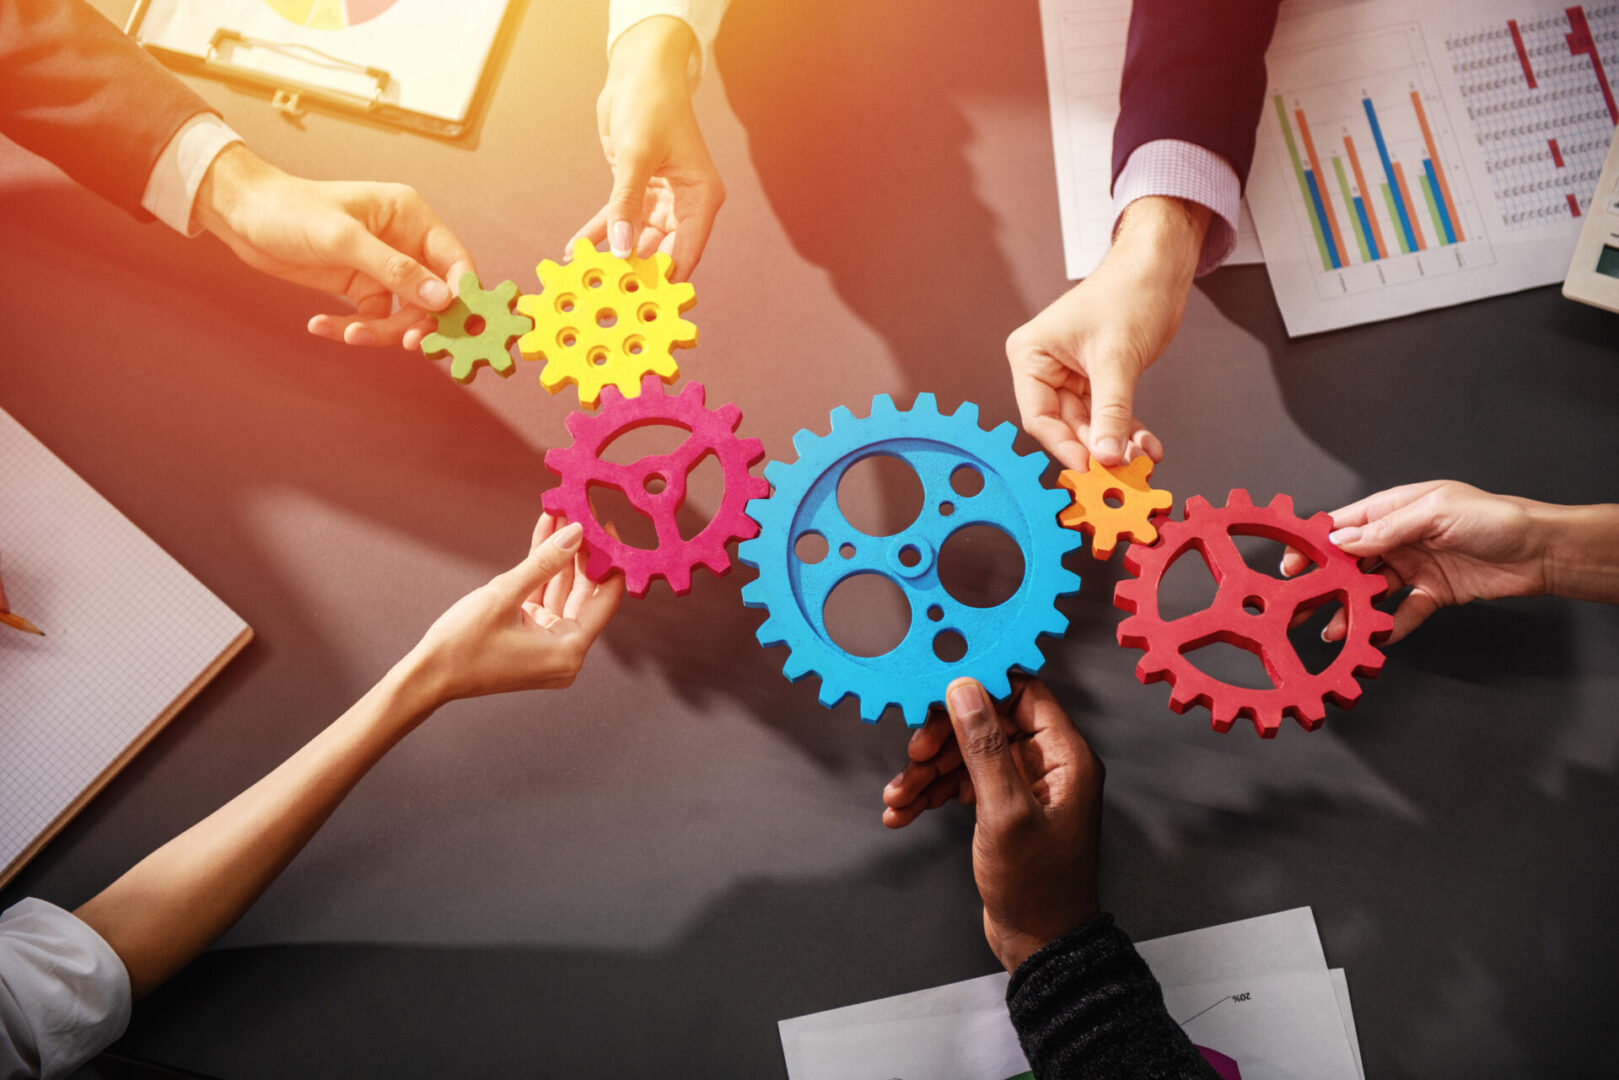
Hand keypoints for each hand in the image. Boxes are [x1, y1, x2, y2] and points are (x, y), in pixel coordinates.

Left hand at [194, 144, 473, 348]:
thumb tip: (442, 299)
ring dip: (381, 331)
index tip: (457, 325)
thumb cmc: (291, 210)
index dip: (461, 294)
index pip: (455, 260)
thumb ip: (395, 270)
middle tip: (409, 345)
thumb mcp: (344, 239)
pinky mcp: (361, 287)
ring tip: (349, 335)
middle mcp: (404, 242)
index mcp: (411, 217)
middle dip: (418, 322)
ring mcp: (384, 268)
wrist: (242, 216)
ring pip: (403, 314)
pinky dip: (352, 328)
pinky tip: (321, 325)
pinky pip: (373, 319)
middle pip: (433, 296)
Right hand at [403, 515, 624, 702]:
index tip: (609, 528)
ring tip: (562, 514)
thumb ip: (545, 563)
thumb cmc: (462, 644)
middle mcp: (565, 652)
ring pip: (563, 592)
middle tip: (583, 515)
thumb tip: (577, 532)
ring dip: (560, 555)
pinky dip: (542, 571)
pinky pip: (544, 597)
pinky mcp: (530, 637)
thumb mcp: (504, 595)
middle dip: (581, 553)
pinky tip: (544, 534)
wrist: (427, 676)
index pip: (605, 599)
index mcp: (568, 651)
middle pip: (585, 594)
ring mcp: (547, 645)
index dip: (609, 560)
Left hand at [573, 16, 724, 281]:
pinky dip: (597, 234)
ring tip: (586, 278)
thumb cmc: (652, 104)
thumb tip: (621, 247)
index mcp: (700, 198)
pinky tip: (575, 250)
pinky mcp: (638, 193)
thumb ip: (626, 203)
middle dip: (636, 273)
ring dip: (612, 257)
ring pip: (637, 240)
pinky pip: (617, 221)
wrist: (640, 71)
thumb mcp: (637, 154)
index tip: (644, 304)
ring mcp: (661, 201)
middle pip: (663, 252)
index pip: (687, 250)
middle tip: (609, 297)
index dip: (667, 279)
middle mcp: (685, 205)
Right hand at [882, 677, 1102, 972]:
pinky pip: (962, 785)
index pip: (1022, 694)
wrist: (1040, 943)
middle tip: (914, 756)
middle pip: (987, 724)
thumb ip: (984, 747)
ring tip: (898, 796)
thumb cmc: (1037, 886)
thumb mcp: (1005, 812)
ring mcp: (1023, 787)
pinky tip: (904, 811)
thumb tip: (965, 689)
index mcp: (1064, 755)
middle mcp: (1047, 764)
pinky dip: (932, 794)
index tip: (939, 692)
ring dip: (928, 772)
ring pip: (967, 756)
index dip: (980, 689)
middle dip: (943, 739)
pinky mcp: (1002, 809)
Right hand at [1006, 196, 1208, 470]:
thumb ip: (1111, 412)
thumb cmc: (1128, 293)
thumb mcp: (1117, 359)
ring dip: (1116, 443)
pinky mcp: (1098, 379)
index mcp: (1031, 356)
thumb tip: (1106, 457)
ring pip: (1090, 425)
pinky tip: (1148, 447)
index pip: (1039, 416)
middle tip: (1122, 473)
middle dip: (1096, 448)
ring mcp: (1071, 376)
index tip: (1091, 468)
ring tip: (1142, 461)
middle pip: (1065, 426)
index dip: (1064, 446)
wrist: (1160, 266)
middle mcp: (1045, 368)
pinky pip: (1109, 415)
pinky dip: (1128, 431)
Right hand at [1280, 481, 1552, 644]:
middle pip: (1350, 562)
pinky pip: (1401, 612)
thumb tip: (1341, 540)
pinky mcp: (1432, 593)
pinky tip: (1373, 638)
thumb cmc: (1495, 518)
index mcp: (1395, 509)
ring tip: (1333, 630)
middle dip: (1322, 582)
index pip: (1342, 526)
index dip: (1313, 543)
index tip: (1289, 562)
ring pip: (1370, 591)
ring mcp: (1414, 567)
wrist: (1541, 551)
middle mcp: (1400, 538)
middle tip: (1297, 604)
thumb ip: (1386, 530)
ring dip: (1350, 610)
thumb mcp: (1435, 513)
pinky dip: (1386, 627)